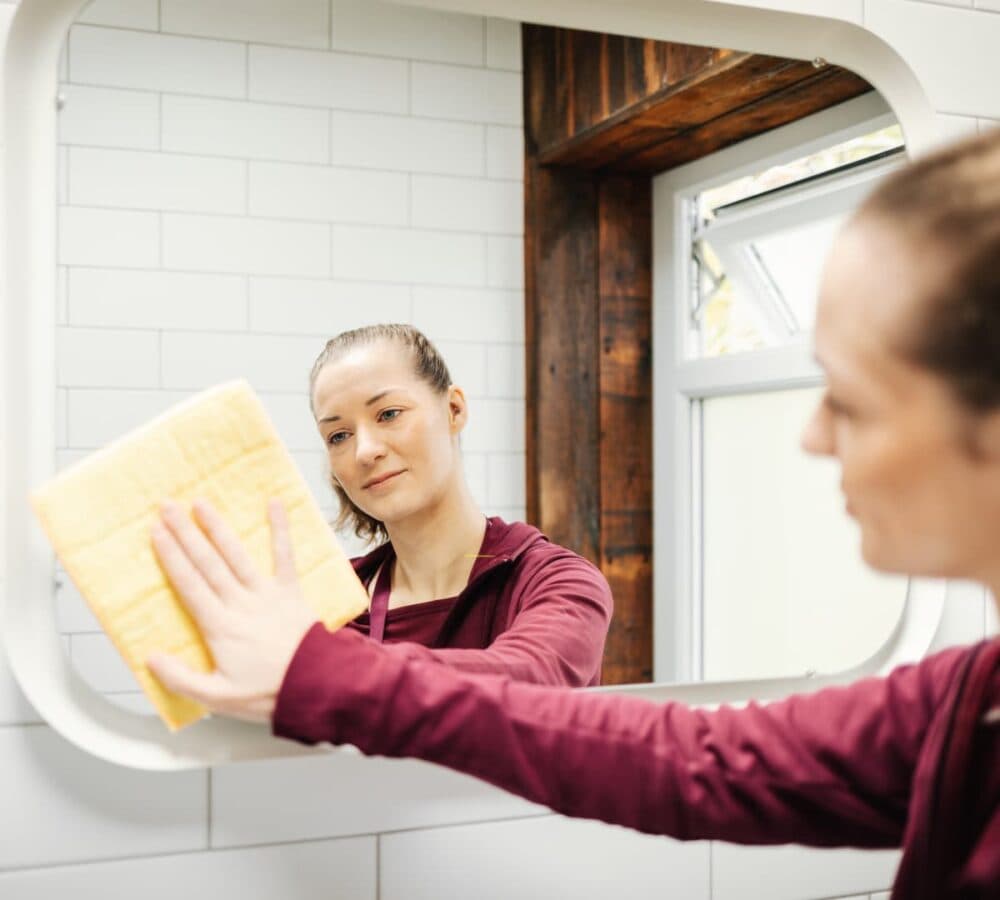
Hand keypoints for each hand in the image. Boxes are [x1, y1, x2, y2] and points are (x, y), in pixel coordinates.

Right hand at [147, 498, 318, 723]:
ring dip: (218, 527)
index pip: (189, 585)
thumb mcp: (217, 697)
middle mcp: (240, 603)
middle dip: (185, 533)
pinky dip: (280, 528)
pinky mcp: (290, 591)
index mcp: (220, 626)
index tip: (156, 534)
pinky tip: (275, 503)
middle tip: (167, 508)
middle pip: (207, 563)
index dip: (171, 557)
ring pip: (237, 554)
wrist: (316, 684)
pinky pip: (284, 555)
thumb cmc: (267, 692)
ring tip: (201, 503)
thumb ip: (180, 678)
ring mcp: (267, 593)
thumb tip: (150, 658)